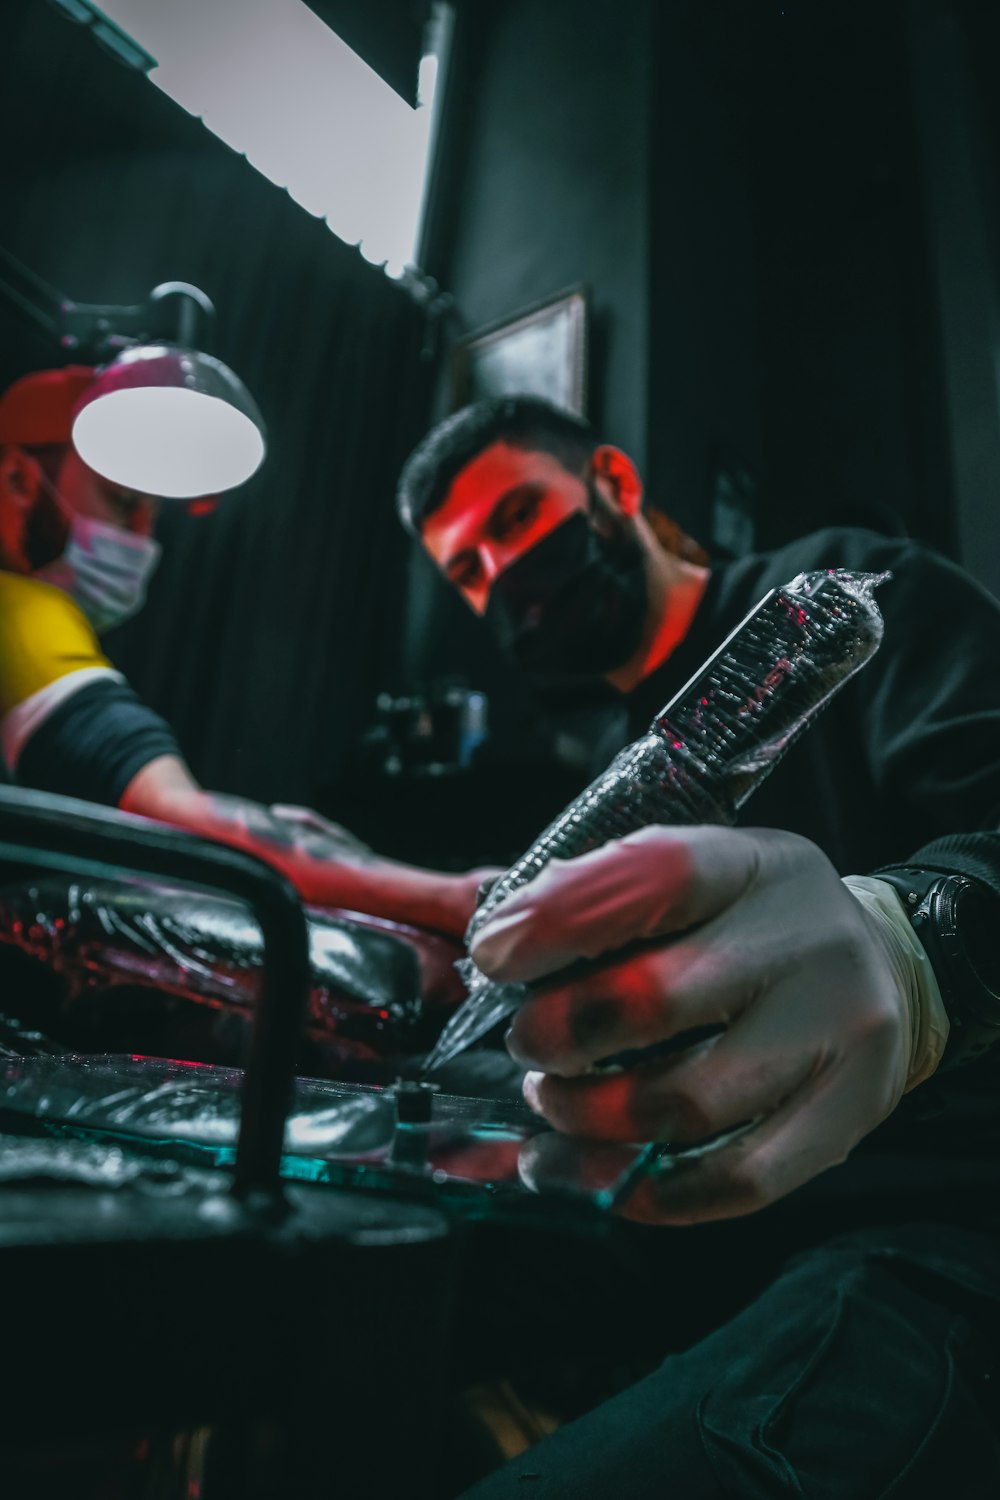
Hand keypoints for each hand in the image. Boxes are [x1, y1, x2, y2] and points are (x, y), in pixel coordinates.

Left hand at [469, 826, 929, 1224]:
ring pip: (686, 1103)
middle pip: (658, 998)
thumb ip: (604, 899)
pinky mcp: (849, 1116)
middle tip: (529, 1045)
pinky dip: (647, 1189)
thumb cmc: (751, 924)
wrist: (883, 966)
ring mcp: (839, 1032)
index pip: (657, 875)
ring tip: (555, 1107)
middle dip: (561, 1034)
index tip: (492, 955)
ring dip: (589, 1119)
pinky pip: (737, 1180)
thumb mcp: (695, 880)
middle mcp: (806, 941)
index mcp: (753, 866)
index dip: (558, 919)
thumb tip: (492, 948)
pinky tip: (597, 1175)